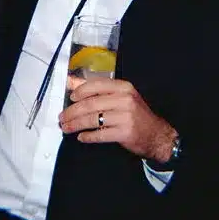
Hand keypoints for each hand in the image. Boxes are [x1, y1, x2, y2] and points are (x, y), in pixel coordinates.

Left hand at [60, 76, 175, 162]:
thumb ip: (98, 90)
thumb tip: (72, 82)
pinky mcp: (124, 133)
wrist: (157, 135)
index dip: (80, 91)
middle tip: (62, 118)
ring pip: (93, 119)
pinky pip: (100, 134)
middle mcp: (125, 99)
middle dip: (72, 112)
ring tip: (66, 128)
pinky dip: (88, 136)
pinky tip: (81, 137)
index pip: (96, 85)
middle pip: (91, 104)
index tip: (70, 98)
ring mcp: (125, 116)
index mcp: (123, 87)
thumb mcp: (121, 97)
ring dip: (76, 125)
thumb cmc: (136, 114)